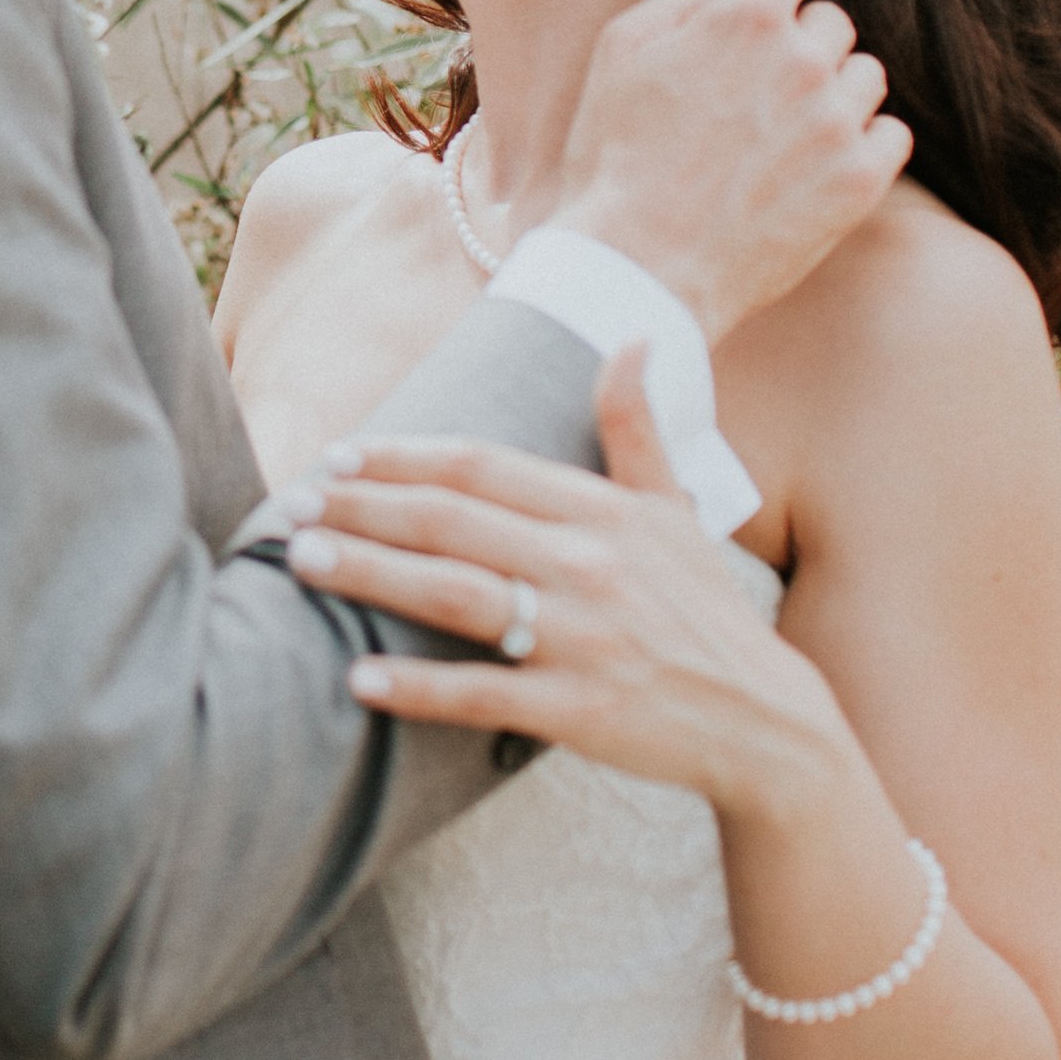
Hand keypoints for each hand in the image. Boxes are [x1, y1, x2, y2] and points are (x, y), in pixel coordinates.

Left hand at [285, 351, 857, 821]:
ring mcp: (584, 639)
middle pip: (454, 520)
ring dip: (372, 572)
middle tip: (295, 499)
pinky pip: (483, 694)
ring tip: (304, 560)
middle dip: (365, 504)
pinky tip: (359, 680)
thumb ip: (638, 428)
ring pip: (456, 594)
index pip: (483, 465)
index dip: (405, 454)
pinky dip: (419, 687)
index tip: (341, 453)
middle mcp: (590, 565)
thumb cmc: (704, 613)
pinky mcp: (580, 711)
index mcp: (604, 510)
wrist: (766, 721)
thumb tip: (631, 338)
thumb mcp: (679, 511)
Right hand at [555, 0, 909, 342]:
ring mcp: (837, 122)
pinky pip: (891, 134)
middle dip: (796, 47)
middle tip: (753, 96)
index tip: (756, 18)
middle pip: (829, 22)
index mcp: (745, 18)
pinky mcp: (859, 180)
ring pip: (865, 75)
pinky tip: (816, 166)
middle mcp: (803, 60)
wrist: (642, 268)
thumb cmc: (616, 160)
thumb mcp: (619, 52)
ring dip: (832, 94)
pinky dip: (862, 144)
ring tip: (783, 137)